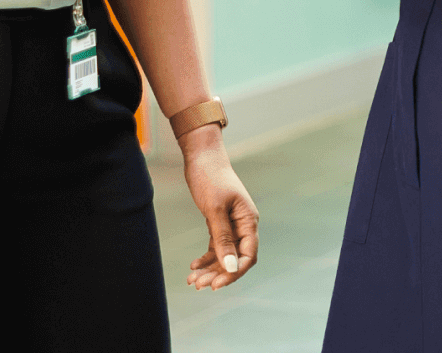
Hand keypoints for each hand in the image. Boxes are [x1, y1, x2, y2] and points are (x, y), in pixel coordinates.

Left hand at [179, 130, 259, 290]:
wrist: (202, 157)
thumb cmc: (210, 179)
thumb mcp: (215, 209)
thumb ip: (224, 239)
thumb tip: (231, 267)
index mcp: (248, 220)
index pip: (248, 255)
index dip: (234, 272)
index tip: (216, 284)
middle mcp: (243, 224)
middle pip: (235, 258)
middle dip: (218, 273)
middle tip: (199, 285)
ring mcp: (232, 224)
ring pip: (224, 254)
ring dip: (210, 268)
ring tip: (192, 280)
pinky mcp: (219, 222)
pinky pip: (216, 245)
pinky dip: (206, 257)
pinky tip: (194, 266)